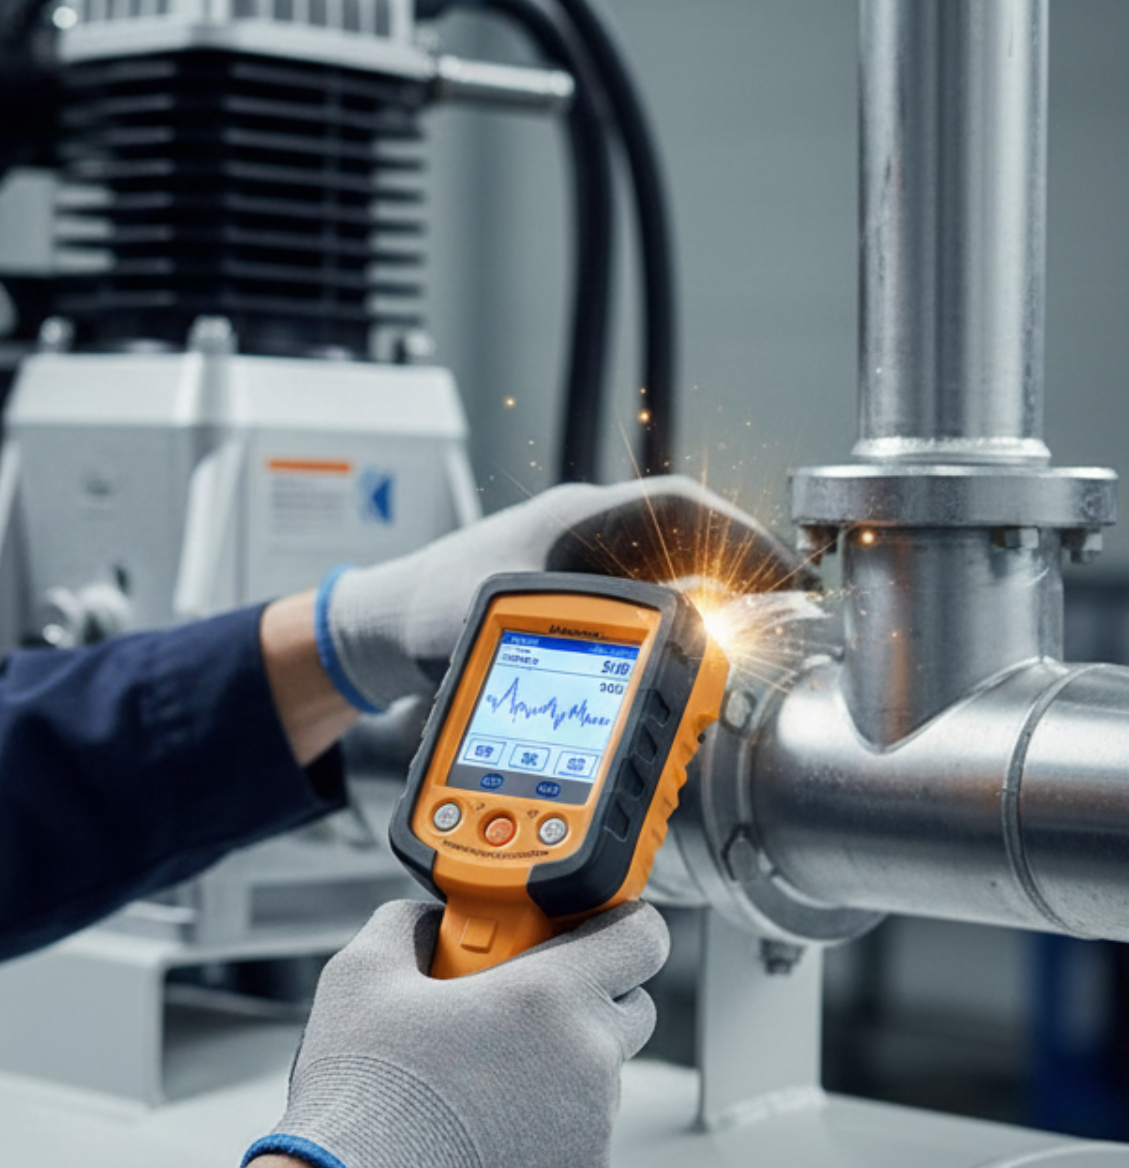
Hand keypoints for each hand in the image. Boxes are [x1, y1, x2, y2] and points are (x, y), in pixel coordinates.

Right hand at [246, 900, 668, 1167]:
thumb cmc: (365, 1095)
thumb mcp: (363, 973)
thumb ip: (409, 923)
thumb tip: (427, 922)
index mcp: (548, 998)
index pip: (639, 938)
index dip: (620, 922)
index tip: (592, 923)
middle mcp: (587, 1063)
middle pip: (628, 1005)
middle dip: (582, 992)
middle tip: (519, 995)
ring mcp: (590, 1129)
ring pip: (600, 1074)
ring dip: (559, 1060)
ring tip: (483, 1068)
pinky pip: (581, 1131)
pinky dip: (547, 1119)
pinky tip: (485, 1118)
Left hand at [318, 475, 810, 711]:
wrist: (376, 630)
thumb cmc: (422, 613)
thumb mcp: (502, 627)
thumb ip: (580, 637)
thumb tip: (658, 658)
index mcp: (570, 522)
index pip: (678, 507)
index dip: (742, 536)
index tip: (789, 574)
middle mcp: (580, 534)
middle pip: (687, 538)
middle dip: (744, 568)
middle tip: (790, 614)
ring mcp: (578, 563)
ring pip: (669, 570)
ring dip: (715, 598)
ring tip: (757, 640)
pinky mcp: (571, 596)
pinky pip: (643, 600)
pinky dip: (679, 623)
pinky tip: (698, 659)